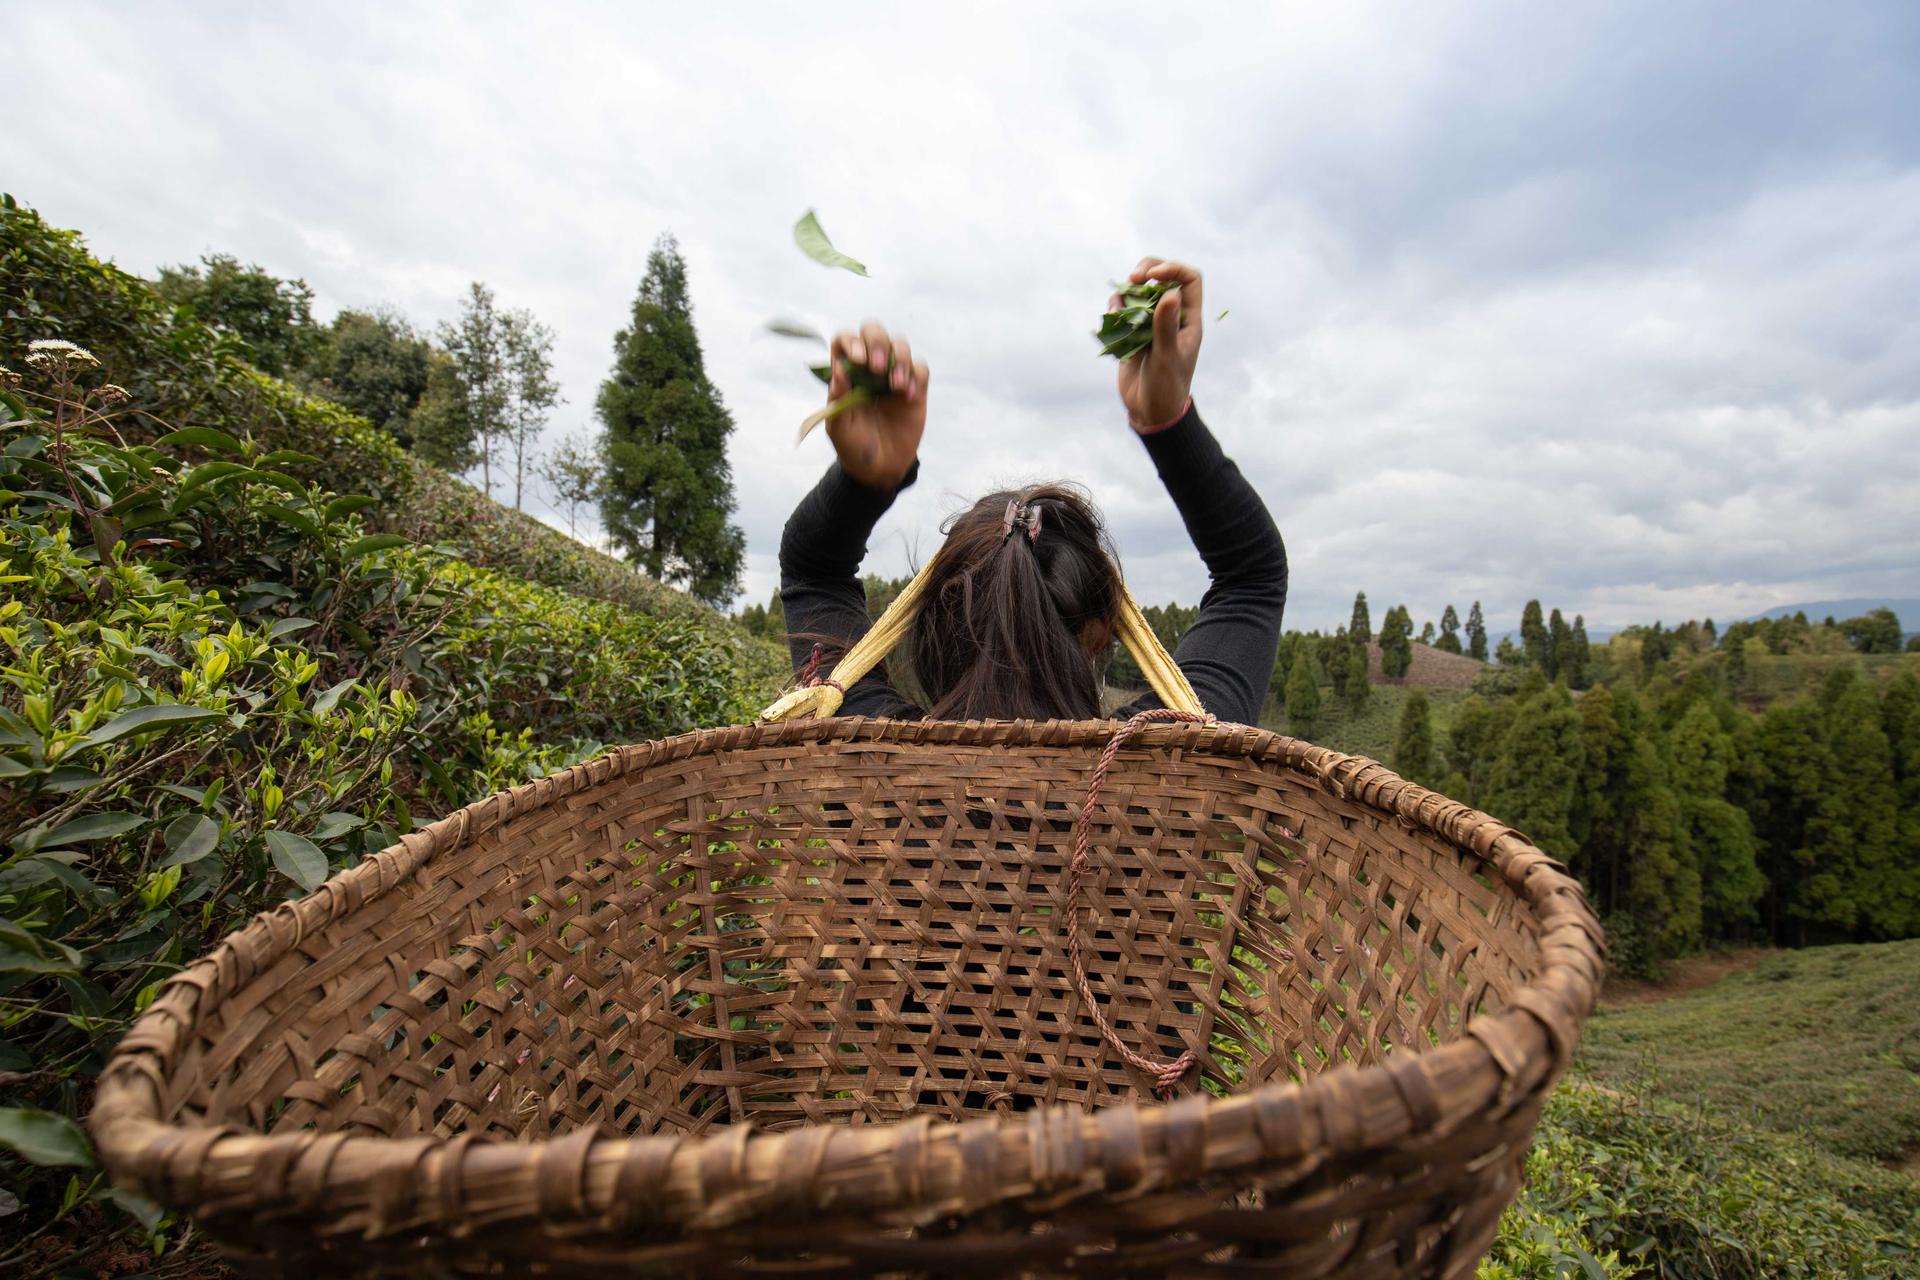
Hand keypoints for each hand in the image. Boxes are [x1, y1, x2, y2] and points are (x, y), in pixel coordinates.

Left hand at [826, 321, 927, 489]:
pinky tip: (907, 398)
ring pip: (900, 344)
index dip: (852, 342)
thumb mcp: (838, 427)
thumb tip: (840, 369)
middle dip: (876, 341)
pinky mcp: (914, 388)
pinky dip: (915, 376)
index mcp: (846, 373)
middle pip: (873, 331)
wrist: (879, 469)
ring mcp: (893, 376)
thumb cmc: (853, 447)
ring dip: (899, 359)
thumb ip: (837, 398)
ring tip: (894, 387)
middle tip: (876, 367)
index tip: (859, 361)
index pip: (845, 340)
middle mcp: (869, 368)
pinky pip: (920, 368)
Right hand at [1112, 257, 1202, 432]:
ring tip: (1117, 309)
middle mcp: (1171, 316)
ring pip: (1139, 292)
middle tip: (1132, 278)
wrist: (1150, 412)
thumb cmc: (1167, 387)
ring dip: (1126, 292)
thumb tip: (1170, 293)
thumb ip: (1166, 326)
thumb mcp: (1167, 357)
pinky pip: (1123, 310)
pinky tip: (1111, 319)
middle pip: (1163, 276)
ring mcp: (1150, 323)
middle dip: (1146, 270)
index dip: (1173, 269)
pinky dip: (1115, 309)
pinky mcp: (1132, 333)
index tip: (1153, 275)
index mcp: (1189, 319)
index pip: (1189, 279)